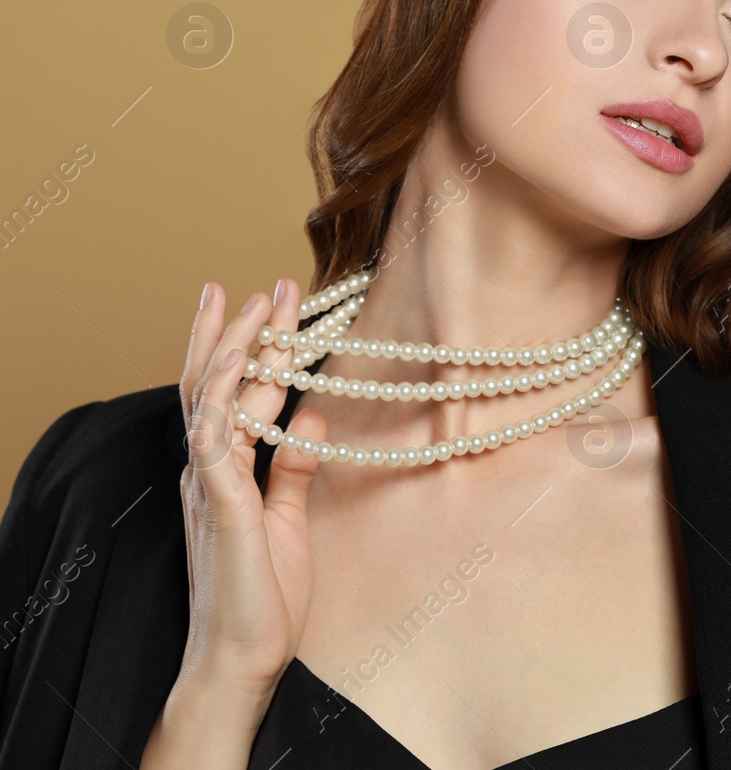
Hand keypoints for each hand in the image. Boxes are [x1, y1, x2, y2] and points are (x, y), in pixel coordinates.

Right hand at [175, 277, 326, 694]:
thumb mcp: (289, 518)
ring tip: (258, 308)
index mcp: (224, 471)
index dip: (248, 348)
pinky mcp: (222, 505)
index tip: (269, 305)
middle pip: (214, 385)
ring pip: (211, 401)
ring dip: (234, 351)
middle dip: (238, 332)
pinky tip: (236, 371)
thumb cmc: (264, 593)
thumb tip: (312, 418)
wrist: (245, 653)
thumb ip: (294, 469)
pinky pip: (215, 442)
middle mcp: (209, 470)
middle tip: (262, 286)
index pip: (231, 395)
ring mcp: (211, 485)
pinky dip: (223, 402)